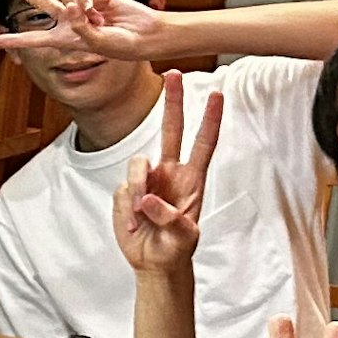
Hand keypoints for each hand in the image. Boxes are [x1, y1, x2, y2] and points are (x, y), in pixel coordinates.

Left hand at [0, 0, 171, 64]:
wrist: (144, 34)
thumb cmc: (121, 45)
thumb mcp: (96, 43)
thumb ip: (80, 26)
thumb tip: (68, 2)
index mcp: (65, 39)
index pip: (37, 39)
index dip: (18, 41)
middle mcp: (70, 20)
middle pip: (40, 2)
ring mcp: (82, 6)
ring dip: (77, 9)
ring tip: (96, 21)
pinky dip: (86, 2)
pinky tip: (99, 12)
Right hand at [115, 71, 219, 279]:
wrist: (154, 262)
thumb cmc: (176, 248)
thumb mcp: (184, 237)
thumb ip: (170, 217)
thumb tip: (147, 199)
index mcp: (192, 179)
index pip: (203, 143)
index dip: (210, 119)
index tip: (216, 95)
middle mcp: (170, 173)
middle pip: (171, 130)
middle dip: (172, 102)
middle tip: (172, 75)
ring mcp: (147, 181)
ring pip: (137, 165)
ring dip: (138, 188)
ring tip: (142, 218)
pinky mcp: (126, 192)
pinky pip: (122, 189)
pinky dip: (126, 208)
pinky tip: (134, 223)